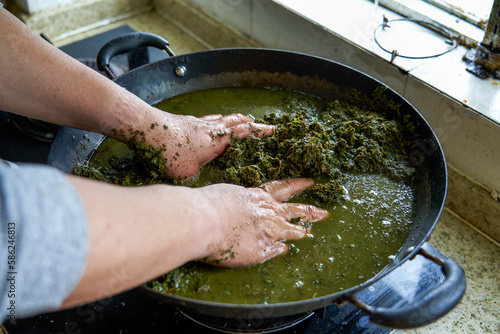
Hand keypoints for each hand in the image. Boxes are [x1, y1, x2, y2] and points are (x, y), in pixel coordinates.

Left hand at [143, 112, 274, 178]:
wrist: (146, 128)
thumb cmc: (168, 153)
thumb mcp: (187, 173)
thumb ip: (198, 174)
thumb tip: (200, 179)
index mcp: (217, 141)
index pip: (244, 134)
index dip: (260, 132)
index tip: (273, 130)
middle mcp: (210, 129)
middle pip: (236, 122)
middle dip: (250, 124)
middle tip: (260, 124)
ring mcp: (198, 123)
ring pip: (222, 119)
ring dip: (234, 119)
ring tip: (241, 119)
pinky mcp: (185, 121)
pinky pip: (207, 119)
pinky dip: (215, 119)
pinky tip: (211, 121)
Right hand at [198, 178, 328, 267]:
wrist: (204, 220)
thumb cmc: (208, 203)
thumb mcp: (226, 193)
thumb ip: (238, 200)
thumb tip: (238, 205)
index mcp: (258, 196)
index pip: (283, 188)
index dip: (297, 185)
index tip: (310, 182)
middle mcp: (268, 213)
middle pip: (296, 210)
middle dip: (311, 212)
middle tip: (324, 213)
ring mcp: (268, 231)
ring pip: (292, 231)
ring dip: (302, 232)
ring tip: (310, 233)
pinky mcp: (261, 250)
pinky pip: (276, 249)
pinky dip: (281, 249)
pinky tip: (284, 250)